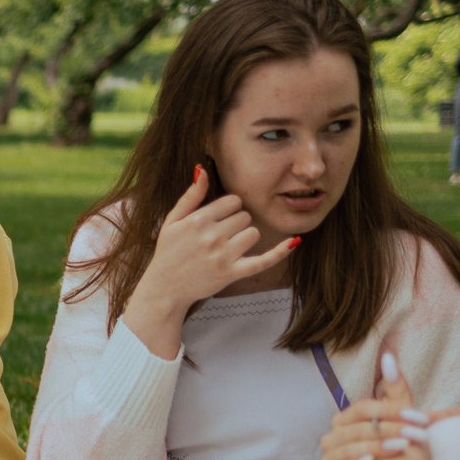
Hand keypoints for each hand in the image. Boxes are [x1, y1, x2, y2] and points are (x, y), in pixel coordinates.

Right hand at [124, 167, 298, 358]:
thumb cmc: (168, 253)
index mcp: (198, 220)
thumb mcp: (172, 221)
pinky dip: (280, 252)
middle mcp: (212, 236)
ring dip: (246, 238)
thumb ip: (190, 196)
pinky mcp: (232, 273)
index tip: (218, 219)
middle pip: (244, 216)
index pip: (233, 201)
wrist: (164, 289)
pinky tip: (294, 241)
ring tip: (228, 247)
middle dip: (236, 223)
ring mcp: (224, 256)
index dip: (228, 209)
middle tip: (219, 236)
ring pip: (253, 233)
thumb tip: (202, 170)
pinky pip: (263, 260)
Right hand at [319, 353, 431, 459]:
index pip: (362, 409)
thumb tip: (389, 356)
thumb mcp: (402, 421)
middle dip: (388, 431)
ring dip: (375, 448)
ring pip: (346, 450)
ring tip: (400, 450)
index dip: (390, 412)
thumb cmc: (400, 457)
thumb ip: (395, 389)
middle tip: (416, 437)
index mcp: (346, 421)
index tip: (420, 419)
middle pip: (356, 429)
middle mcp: (333, 439)